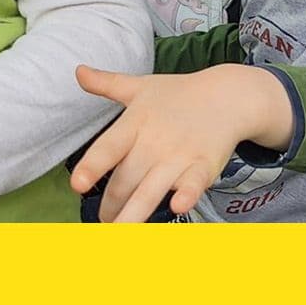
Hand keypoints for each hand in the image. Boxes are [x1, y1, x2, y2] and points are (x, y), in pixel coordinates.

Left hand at [69, 64, 290, 222]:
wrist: (228, 95)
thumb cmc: (179, 94)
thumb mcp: (141, 86)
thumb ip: (107, 84)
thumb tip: (78, 71)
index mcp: (136, 122)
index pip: (109, 147)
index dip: (92, 166)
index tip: (77, 184)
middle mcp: (155, 141)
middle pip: (125, 180)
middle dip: (110, 206)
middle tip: (102, 222)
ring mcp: (180, 155)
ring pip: (151, 190)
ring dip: (133, 215)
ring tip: (118, 233)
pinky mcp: (204, 166)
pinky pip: (193, 183)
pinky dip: (187, 195)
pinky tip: (177, 206)